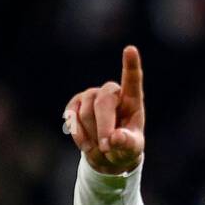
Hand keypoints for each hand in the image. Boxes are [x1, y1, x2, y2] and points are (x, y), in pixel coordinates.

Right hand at [63, 45, 144, 174]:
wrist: (107, 155)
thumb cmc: (124, 148)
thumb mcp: (132, 150)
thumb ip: (127, 144)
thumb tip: (115, 138)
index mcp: (132, 100)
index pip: (132, 80)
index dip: (131, 65)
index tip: (131, 50)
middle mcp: (111, 92)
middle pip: (103, 102)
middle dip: (104, 127)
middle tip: (107, 148)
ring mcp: (91, 95)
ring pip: (86, 112)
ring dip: (92, 136)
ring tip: (101, 148)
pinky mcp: (75, 104)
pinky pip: (72, 117)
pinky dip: (78, 135)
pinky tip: (87, 144)